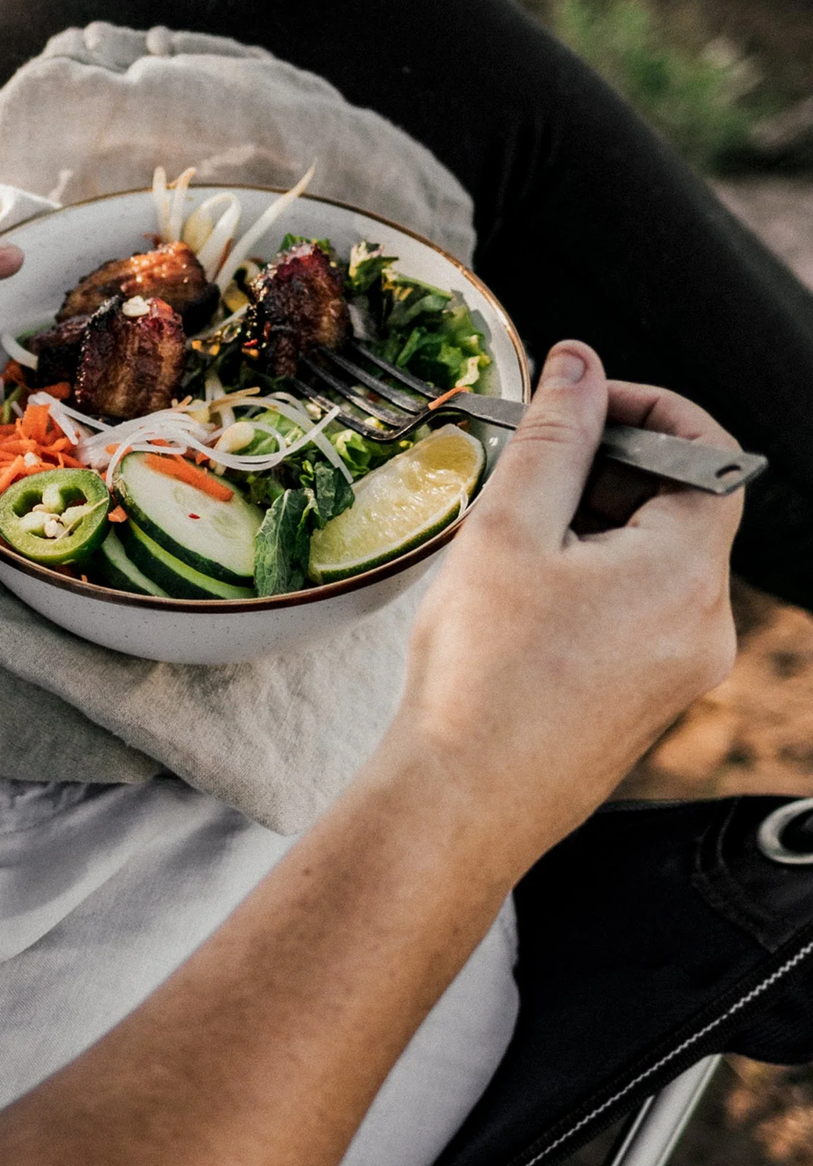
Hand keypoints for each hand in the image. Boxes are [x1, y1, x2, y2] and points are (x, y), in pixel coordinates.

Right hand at [382, 339, 742, 863]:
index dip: (641, 408)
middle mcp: (704, 623)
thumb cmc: (481, 675)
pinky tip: (516, 603)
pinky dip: (586, 582)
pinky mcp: (646, 700)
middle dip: (600, 471)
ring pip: (649, 560)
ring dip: (586, 528)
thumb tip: (579, 364)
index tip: (573, 403)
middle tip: (517, 473)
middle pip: (676, 506)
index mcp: (686, 572)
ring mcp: (680, 669)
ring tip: (505, 549)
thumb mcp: (508, 530)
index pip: (704, 451)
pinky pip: (633, 612)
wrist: (461, 802)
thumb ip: (552, 437)